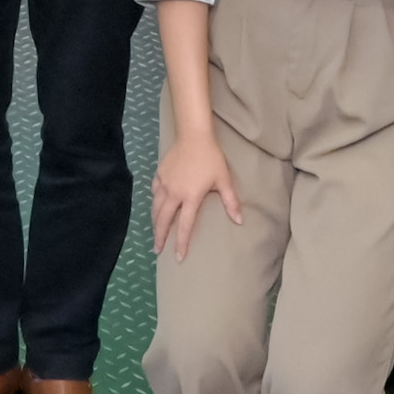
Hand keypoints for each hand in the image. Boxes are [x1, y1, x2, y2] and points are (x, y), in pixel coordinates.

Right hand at [150, 127, 241, 259]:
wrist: (193, 136)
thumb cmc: (211, 158)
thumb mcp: (223, 180)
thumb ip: (230, 201)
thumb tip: (240, 221)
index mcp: (190, 197)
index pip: (185, 226)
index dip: (181, 243)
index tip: (179, 257)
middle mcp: (174, 193)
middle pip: (164, 220)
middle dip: (160, 237)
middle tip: (158, 250)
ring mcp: (164, 184)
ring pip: (155, 208)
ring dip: (155, 222)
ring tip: (155, 232)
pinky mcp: (159, 175)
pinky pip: (154, 193)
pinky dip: (154, 202)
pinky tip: (155, 205)